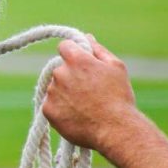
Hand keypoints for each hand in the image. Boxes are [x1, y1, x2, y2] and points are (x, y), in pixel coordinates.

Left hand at [42, 34, 138, 152]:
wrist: (117, 130)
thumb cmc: (119, 98)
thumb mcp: (116, 68)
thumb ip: (98, 50)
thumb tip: (86, 37)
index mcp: (75, 59)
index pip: (64, 46)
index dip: (73, 54)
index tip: (82, 65)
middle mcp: (60, 72)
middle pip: (60, 69)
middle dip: (71, 76)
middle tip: (88, 91)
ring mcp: (52, 91)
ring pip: (55, 87)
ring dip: (65, 93)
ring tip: (85, 106)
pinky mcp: (48, 110)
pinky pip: (51, 105)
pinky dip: (61, 109)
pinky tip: (77, 116)